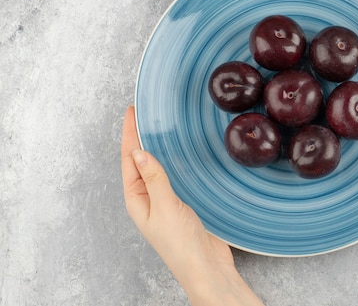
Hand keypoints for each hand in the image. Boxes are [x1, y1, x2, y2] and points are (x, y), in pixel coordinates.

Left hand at [121, 106, 263, 305]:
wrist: (206, 266)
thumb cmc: (182, 244)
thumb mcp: (165, 206)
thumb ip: (154, 178)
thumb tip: (139, 151)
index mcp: (137, 199)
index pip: (130, 159)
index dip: (130, 134)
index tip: (132, 112)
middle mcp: (148, 198)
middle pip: (140, 161)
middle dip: (139, 137)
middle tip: (142, 113)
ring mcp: (165, 200)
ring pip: (157, 167)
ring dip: (156, 147)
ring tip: (157, 126)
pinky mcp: (183, 203)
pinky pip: (173, 176)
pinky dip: (173, 161)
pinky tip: (180, 153)